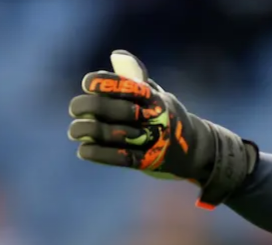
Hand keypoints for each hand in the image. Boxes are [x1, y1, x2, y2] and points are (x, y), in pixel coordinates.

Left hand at [67, 50, 256, 206]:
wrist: (196, 150)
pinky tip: (83, 150)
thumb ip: (136, 79)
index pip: (126, 85)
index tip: (87, 84)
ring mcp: (152, 141)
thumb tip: (117, 55)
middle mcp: (154, 118)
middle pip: (117, 109)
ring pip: (114, 133)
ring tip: (75, 131)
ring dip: (88, 130)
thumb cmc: (167, 117)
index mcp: (155, 98)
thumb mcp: (157, 95)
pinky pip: (119, 158)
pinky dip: (98, 154)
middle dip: (90, 106)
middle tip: (75, 109)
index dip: (102, 83)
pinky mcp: (147, 162)